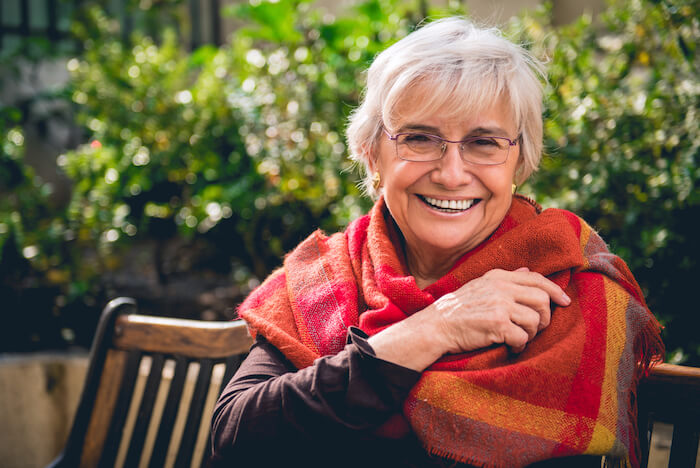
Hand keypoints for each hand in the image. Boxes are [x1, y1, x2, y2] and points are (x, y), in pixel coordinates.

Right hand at [367, 268, 569, 370]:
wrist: (435, 327)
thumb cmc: (458, 310)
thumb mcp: (480, 286)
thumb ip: (506, 279)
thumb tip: (527, 270)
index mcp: (498, 276)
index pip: (537, 279)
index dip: (555, 290)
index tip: (565, 302)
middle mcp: (500, 287)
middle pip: (542, 300)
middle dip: (544, 318)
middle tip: (534, 329)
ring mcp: (499, 304)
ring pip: (535, 321)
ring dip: (530, 334)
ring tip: (518, 338)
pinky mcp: (497, 323)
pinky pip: (523, 337)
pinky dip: (519, 346)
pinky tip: (510, 347)